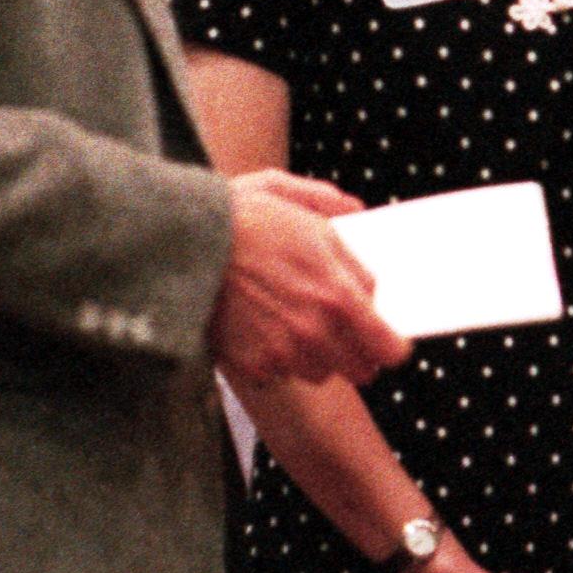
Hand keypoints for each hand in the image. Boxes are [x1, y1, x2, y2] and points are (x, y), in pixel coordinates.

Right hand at [207, 169, 408, 385]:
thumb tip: (360, 217)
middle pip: (360, 370)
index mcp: (337, 295)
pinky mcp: (251, 365)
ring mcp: (282, 354)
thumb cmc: (237, 217)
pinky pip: (279, 373)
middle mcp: (314, 333)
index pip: (388, 347)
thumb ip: (336, 214)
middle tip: (342, 328)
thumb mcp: (294, 199)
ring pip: (319, 373)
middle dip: (357, 350)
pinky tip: (262, 327)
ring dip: (317, 354)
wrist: (180, 244)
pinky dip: (276, 357)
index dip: (392, 345)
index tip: (388, 339)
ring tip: (295, 321)